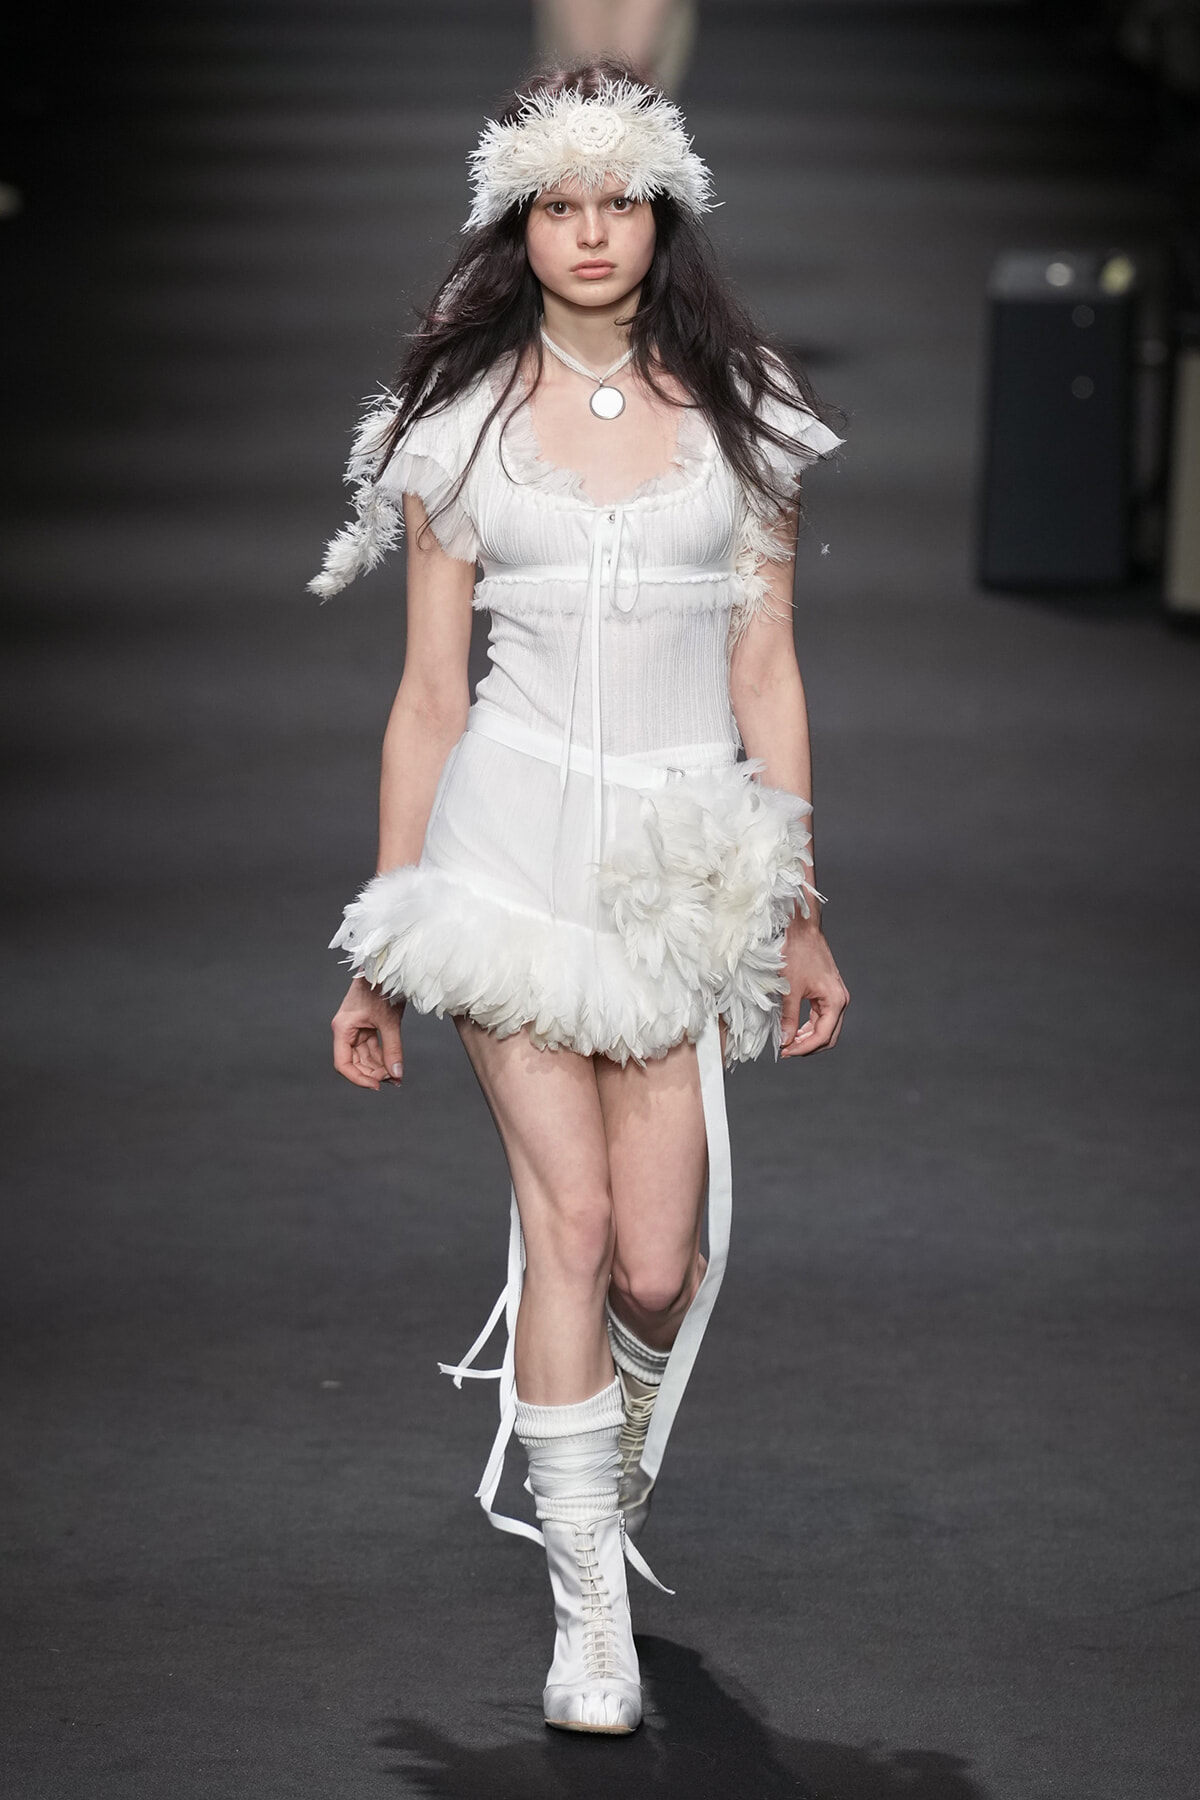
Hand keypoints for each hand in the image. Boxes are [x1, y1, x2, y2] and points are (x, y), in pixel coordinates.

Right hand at [332, 976, 405, 1090]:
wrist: (387, 966)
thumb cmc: (382, 988)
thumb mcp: (389, 1021)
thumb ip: (392, 1048)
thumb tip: (397, 1074)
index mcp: (343, 1028)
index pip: (343, 1064)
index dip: (358, 1078)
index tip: (376, 1086)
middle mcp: (346, 1030)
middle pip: (354, 1062)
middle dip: (372, 1073)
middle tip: (394, 1080)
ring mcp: (356, 1029)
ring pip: (365, 1057)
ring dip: (379, 1067)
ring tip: (397, 1077)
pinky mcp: (367, 1026)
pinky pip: (372, 1048)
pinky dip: (383, 1057)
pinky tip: (395, 1067)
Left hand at [779, 919, 848, 1058]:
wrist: (801, 928)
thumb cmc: (796, 952)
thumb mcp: (789, 989)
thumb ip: (788, 1017)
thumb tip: (785, 1040)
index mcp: (835, 1000)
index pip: (823, 1036)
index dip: (803, 1048)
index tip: (785, 1052)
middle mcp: (840, 999)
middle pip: (829, 1035)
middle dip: (808, 1047)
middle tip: (786, 1051)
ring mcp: (835, 995)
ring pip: (826, 1027)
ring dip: (809, 1038)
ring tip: (789, 1043)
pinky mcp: (828, 990)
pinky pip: (822, 1016)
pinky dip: (810, 1026)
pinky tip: (795, 1029)